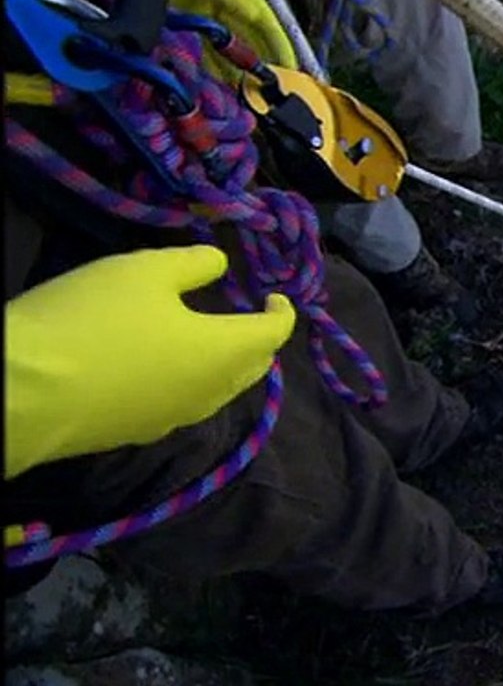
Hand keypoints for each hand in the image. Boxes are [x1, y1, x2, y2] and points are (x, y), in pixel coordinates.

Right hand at [4, 246, 295, 477]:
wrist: (27, 394)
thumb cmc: (94, 321)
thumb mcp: (145, 272)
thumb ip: (192, 265)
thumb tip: (220, 264)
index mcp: (224, 353)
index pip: (274, 335)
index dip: (281, 313)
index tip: (274, 297)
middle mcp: (211, 393)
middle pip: (252, 368)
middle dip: (256, 342)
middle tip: (246, 318)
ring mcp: (176, 418)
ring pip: (220, 391)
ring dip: (225, 365)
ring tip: (210, 339)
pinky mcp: (141, 433)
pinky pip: (184, 404)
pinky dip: (191, 382)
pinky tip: (167, 367)